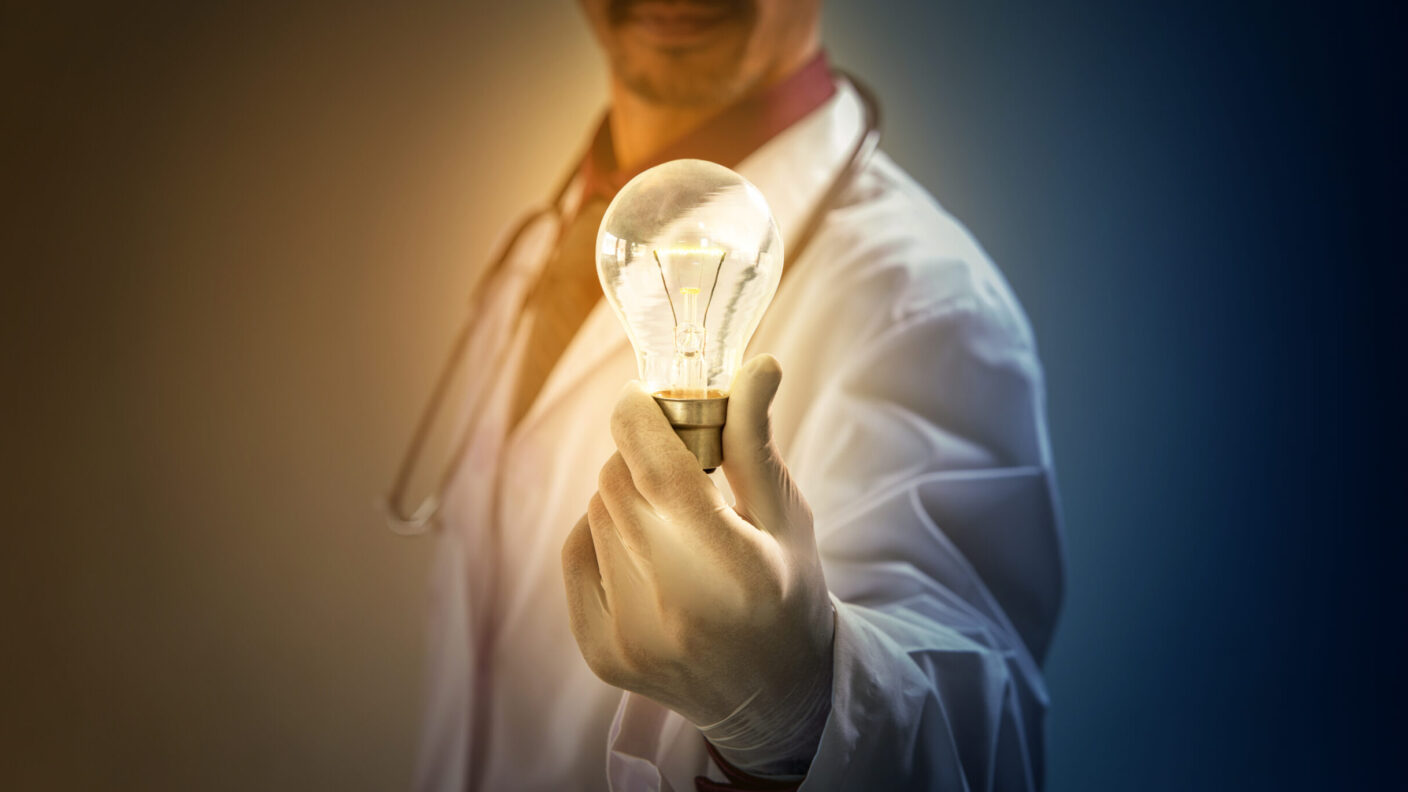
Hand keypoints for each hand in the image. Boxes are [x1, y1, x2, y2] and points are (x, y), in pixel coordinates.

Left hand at [561, 354, 834, 732]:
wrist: (773, 696)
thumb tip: (757, 364)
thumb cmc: (787, 592)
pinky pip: (576, 551)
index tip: (642, 394)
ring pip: (597, 512)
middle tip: (678, 465)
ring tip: (672, 523)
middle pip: (618, 483)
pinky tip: (646, 554)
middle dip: (641, 455)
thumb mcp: (787, 516)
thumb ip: (755, 441)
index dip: (639, 417)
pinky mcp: (601, 653)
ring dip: (626, 498)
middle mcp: (677, 609)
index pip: (659, 471)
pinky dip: (603, 534)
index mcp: (735, 571)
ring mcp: (632, 637)